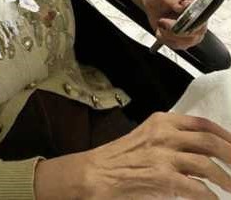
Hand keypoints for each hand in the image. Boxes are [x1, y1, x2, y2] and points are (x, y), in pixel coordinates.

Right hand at [34, 112, 230, 198]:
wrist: (97, 174)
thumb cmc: (121, 159)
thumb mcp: (147, 139)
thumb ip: (172, 141)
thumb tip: (202, 154)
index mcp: (162, 121)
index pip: (202, 123)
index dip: (225, 135)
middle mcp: (165, 134)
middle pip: (210, 141)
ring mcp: (164, 156)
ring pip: (207, 164)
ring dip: (226, 179)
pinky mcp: (163, 178)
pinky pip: (197, 188)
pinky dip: (210, 196)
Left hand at [138, 0, 206, 50]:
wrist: (152, 1)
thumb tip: (185, 5)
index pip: (202, 15)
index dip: (187, 20)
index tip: (171, 18)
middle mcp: (200, 15)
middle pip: (196, 31)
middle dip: (175, 29)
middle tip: (162, 21)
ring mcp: (196, 28)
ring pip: (188, 41)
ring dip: (169, 35)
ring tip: (161, 24)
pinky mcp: (189, 38)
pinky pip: (180, 46)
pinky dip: (167, 40)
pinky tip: (162, 30)